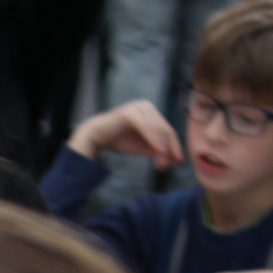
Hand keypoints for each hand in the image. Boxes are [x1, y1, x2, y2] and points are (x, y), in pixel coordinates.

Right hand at [67, 100, 182, 168]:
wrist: (94, 135)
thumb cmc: (117, 139)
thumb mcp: (141, 146)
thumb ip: (156, 150)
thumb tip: (173, 160)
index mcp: (151, 112)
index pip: (167, 130)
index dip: (175, 146)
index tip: (178, 161)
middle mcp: (147, 107)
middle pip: (165, 129)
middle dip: (171, 148)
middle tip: (173, 164)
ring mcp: (139, 108)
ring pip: (158, 129)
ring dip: (163, 147)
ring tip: (164, 163)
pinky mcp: (131, 113)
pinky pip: (147, 127)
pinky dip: (154, 140)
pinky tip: (159, 152)